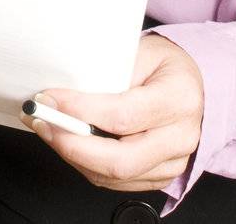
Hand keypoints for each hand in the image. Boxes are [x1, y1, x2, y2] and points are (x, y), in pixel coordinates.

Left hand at [24, 34, 203, 191]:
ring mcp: (173, 162)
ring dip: (72, 155)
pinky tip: (69, 143)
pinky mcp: (160, 176)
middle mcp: (181, 137)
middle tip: (41, 121)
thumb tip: (64, 90)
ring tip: (47, 129)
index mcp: (179, 99)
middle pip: (119, 160)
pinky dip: (86, 165)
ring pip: (113, 176)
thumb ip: (107, 72)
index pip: (122, 115)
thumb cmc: (165, 66)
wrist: (194, 86)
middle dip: (70, 144)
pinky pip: (116, 183)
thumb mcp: (140, 52)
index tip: (49, 99)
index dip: (79, 111)